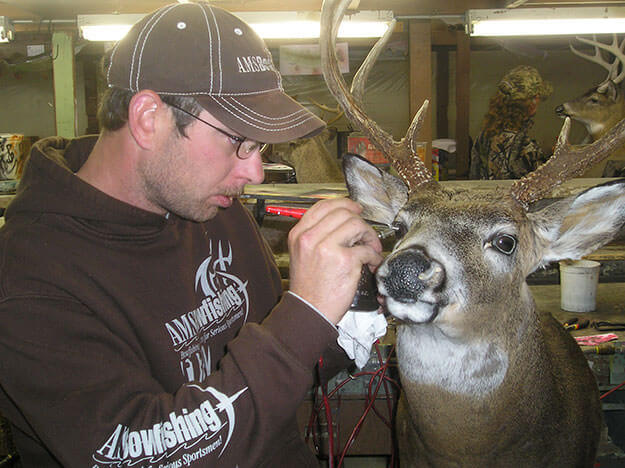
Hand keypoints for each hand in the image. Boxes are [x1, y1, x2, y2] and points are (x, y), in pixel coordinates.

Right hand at [287, 198, 382, 324]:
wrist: (309, 311)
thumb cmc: (308, 287)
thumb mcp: (301, 254)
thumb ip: (316, 235)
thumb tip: (342, 221)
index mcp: (299, 234)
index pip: (323, 206)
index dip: (344, 204)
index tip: (355, 209)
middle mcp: (311, 238)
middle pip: (343, 213)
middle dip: (360, 222)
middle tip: (365, 234)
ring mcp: (327, 248)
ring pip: (357, 225)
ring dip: (369, 236)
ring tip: (370, 248)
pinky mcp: (344, 261)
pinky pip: (366, 249)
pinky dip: (374, 255)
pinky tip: (370, 262)